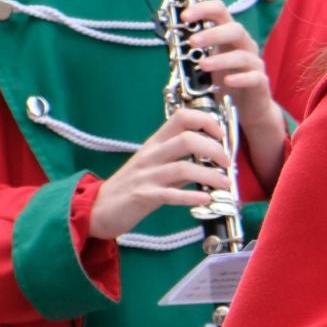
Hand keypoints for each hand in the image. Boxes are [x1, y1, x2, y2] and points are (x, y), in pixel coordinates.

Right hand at [87, 107, 234, 240]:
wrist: (99, 208)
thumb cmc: (130, 186)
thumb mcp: (154, 167)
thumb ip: (180, 161)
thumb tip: (210, 159)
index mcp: (155, 143)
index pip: (181, 118)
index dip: (205, 121)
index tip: (221, 135)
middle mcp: (151, 155)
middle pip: (187, 140)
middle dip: (214, 149)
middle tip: (227, 163)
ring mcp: (146, 175)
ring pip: (183, 168)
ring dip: (210, 176)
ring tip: (225, 184)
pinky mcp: (143, 196)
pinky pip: (171, 194)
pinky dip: (191, 196)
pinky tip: (206, 200)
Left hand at [179, 0, 274, 126]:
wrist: (246, 108)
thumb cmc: (224, 82)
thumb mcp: (206, 63)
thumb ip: (194, 51)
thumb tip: (172, 39)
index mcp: (229, 36)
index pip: (220, 12)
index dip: (203, 9)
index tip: (185, 17)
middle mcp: (244, 46)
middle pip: (235, 29)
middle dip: (212, 34)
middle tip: (192, 42)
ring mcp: (254, 64)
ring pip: (242, 55)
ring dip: (221, 59)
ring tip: (202, 65)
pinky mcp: (260, 83)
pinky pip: (253, 77)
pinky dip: (240, 78)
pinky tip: (227, 82)